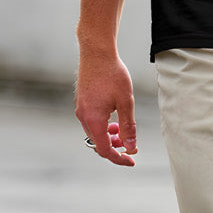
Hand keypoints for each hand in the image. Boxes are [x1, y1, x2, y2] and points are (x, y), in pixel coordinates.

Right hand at [75, 51, 137, 166]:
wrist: (97, 52)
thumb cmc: (113, 74)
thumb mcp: (126, 102)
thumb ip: (128, 127)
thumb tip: (131, 147)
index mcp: (93, 120)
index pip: (104, 149)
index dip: (119, 158)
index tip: (132, 160)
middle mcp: (83, 117)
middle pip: (97, 143)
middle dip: (114, 148)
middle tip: (130, 146)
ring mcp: (80, 109)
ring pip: (94, 133)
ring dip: (109, 136)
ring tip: (122, 131)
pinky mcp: (81, 102)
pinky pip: (91, 122)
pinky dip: (103, 126)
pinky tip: (113, 118)